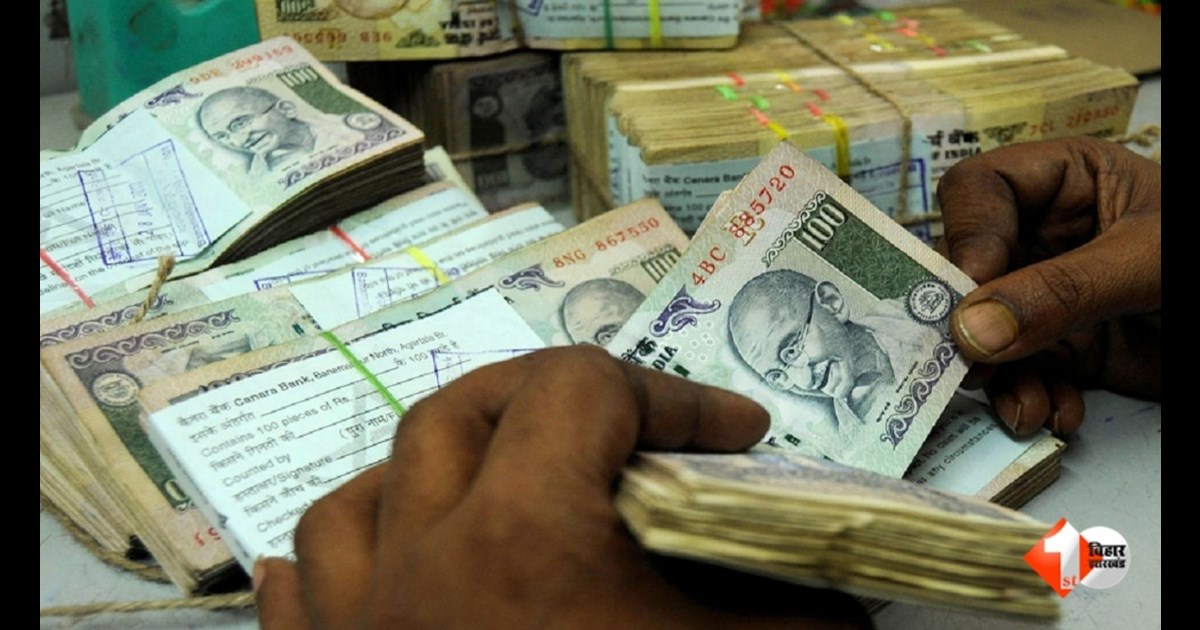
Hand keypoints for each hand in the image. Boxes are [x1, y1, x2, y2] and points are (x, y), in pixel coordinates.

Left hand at [254, 346, 870, 628]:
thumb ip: (802, 611)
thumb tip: (834, 576)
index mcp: (525, 539)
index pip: (582, 392)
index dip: (671, 394)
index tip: (734, 436)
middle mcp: (419, 566)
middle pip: (460, 412)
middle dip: (551, 399)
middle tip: (625, 427)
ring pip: (358, 497)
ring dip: (428, 472)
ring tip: (495, 483)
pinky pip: (298, 597)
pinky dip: (331, 564)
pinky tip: (371, 565)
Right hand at [937, 137, 1160, 435]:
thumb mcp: (1150, 262)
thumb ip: (1063, 290)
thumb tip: (971, 329)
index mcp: (1065, 180)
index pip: (981, 190)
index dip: (965, 234)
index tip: (968, 292)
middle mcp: (1046, 235)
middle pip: (968, 268)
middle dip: (969, 322)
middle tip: (971, 363)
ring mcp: (1051, 295)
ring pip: (987, 332)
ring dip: (1000, 377)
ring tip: (1024, 406)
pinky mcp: (1069, 348)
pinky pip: (1024, 373)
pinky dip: (1033, 398)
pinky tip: (1056, 412)